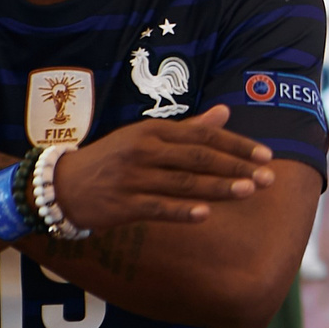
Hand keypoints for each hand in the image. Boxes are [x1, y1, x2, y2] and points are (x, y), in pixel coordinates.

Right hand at [47, 105, 275, 230]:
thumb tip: (225, 112)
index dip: (237, 145)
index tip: (266, 156)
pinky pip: (158, 208)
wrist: (60, 185)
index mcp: (154, 131)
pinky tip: (207, 215)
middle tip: (268, 177)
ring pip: (184, 183)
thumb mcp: (147, 137)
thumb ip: (189, 127)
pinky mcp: (122, 204)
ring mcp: (132, 177)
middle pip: (199, 158)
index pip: (204, 136)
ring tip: (249, 191)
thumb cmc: (112, 159)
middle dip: (237, 167)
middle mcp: (144, 150)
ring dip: (219, 188)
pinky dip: (182, 211)